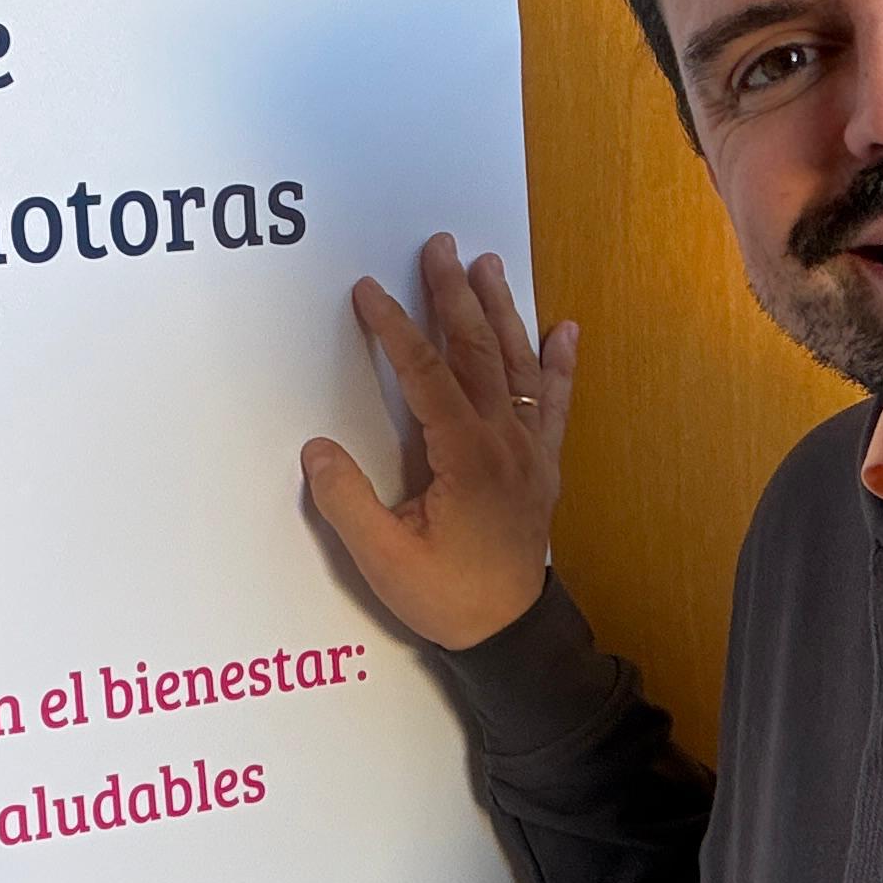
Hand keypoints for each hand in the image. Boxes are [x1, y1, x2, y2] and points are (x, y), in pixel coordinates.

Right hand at [299, 233, 574, 650]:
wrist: (510, 635)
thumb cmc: (446, 598)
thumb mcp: (382, 559)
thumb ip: (347, 501)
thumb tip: (317, 450)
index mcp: (466, 457)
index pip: (425, 373)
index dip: (395, 328)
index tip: (368, 291)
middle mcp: (506, 441)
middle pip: (477, 351)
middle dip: (453, 295)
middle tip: (438, 247)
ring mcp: (530, 450)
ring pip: (517, 364)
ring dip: (501, 311)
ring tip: (488, 265)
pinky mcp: (543, 465)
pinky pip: (557, 403)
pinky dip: (561, 364)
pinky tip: (565, 329)